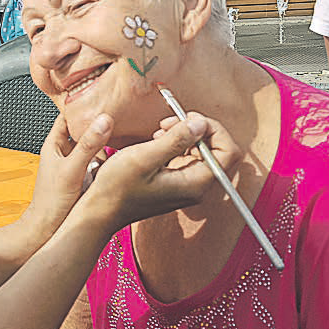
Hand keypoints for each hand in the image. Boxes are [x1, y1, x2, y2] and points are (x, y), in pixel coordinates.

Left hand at [17, 113, 113, 246]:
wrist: (47, 232)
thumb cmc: (51, 204)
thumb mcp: (72, 169)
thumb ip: (88, 145)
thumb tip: (103, 120)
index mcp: (54, 145)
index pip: (68, 116)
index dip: (81, 105)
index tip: (100, 95)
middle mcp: (65, 153)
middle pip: (84, 130)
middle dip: (100, 123)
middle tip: (120, 112)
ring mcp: (77, 166)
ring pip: (95, 147)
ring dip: (107, 142)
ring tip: (126, 132)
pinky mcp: (87, 179)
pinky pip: (101, 163)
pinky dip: (111, 160)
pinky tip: (124, 159)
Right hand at [80, 114, 237, 230]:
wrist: (100, 211)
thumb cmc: (118, 187)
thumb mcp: (145, 157)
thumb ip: (176, 140)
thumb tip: (201, 123)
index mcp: (195, 183)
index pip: (228, 151)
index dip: (213, 129)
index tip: (188, 118)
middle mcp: (197, 187)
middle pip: (218, 150)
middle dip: (198, 129)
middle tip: (171, 121)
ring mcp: (188, 186)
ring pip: (204, 152)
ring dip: (186, 135)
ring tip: (161, 130)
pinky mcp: (177, 183)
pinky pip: (189, 158)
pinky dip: (178, 144)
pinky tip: (158, 141)